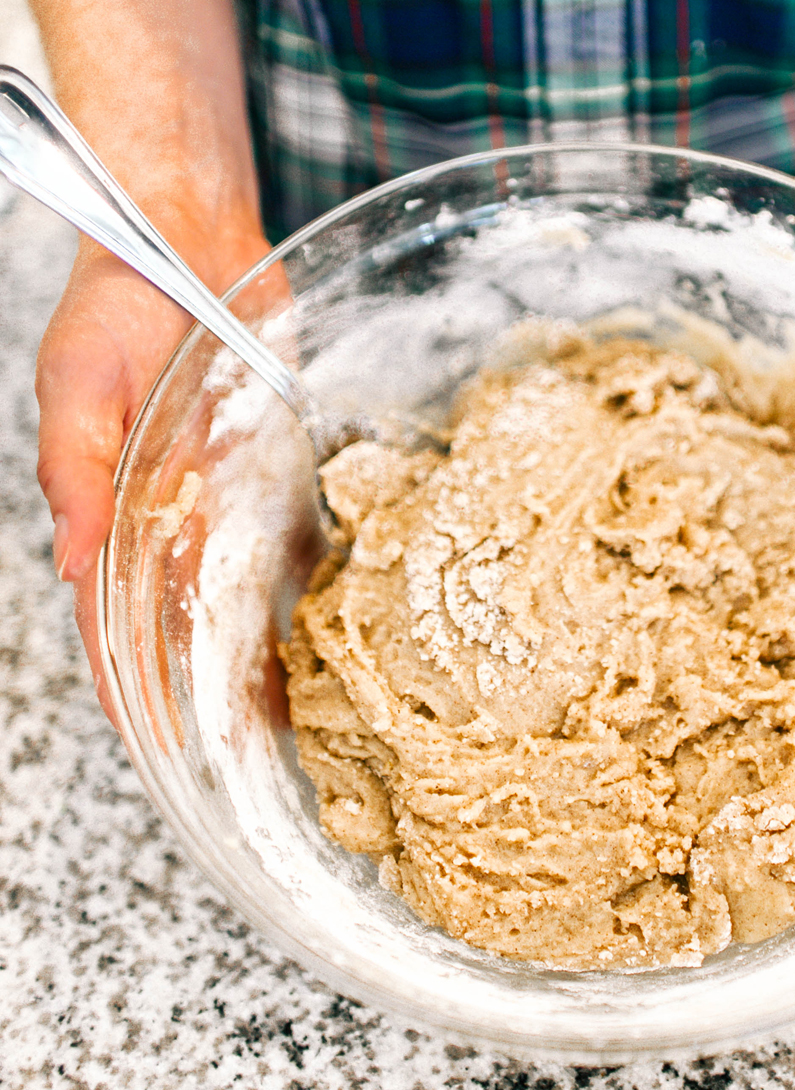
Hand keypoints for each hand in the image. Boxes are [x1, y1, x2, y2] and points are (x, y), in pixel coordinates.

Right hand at [36, 228, 270, 717]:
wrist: (191, 248)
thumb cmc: (116, 311)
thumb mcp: (77, 385)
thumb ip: (75, 473)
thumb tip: (75, 564)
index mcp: (118, 514)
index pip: (119, 621)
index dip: (137, 685)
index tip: (165, 748)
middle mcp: (177, 521)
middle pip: (191, 624)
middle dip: (215, 691)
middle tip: (252, 758)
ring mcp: (232, 503)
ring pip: (247, 598)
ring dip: (268, 656)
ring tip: (304, 722)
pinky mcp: (280, 476)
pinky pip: (300, 543)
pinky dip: (313, 588)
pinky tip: (343, 631)